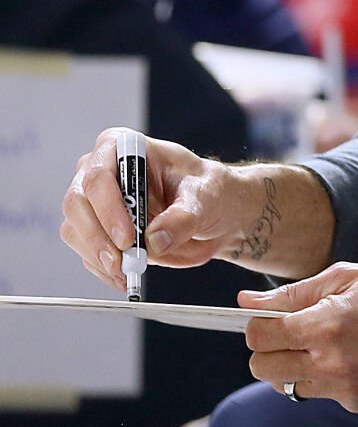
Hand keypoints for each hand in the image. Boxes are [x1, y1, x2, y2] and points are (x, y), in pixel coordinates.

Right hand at [61, 129, 247, 290]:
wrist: (212, 213)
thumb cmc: (207, 191)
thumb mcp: (205, 197)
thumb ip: (182, 216)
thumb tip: (154, 240)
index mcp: (126, 147)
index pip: (100, 174)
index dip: (108, 207)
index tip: (128, 238)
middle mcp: (101, 171)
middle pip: (78, 203)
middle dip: (98, 237)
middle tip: (123, 262)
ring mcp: (94, 202)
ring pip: (75, 230)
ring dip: (98, 256)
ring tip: (128, 273)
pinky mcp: (97, 231)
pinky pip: (87, 252)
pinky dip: (102, 269)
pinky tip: (124, 278)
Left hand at [239, 263, 357, 411]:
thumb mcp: (355, 277)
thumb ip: (297, 292)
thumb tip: (247, 302)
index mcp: (326, 324)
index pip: (258, 335)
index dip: (258, 323)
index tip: (272, 317)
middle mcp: (330, 362)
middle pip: (262, 367)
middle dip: (270, 348)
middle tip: (295, 331)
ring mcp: (345, 387)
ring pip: (288, 385)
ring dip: (296, 365)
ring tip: (328, 343)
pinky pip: (323, 393)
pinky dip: (328, 376)